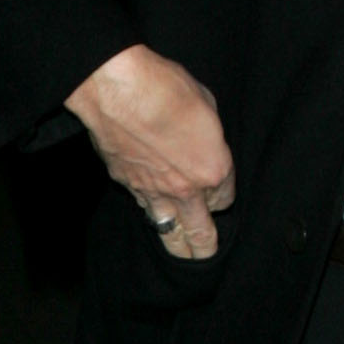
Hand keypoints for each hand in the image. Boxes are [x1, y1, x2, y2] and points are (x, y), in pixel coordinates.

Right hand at [64, 43, 235, 257]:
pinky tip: (150, 212)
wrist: (118, 90)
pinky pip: (143, 207)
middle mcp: (185, 189)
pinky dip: (148, 212)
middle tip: (206, 255)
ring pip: (168, 232)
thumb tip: (203, 140)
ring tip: (180, 256)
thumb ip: (209, 135)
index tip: (218, 192)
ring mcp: (153, 191)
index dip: (222, 195)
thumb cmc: (165, 88)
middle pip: (200, 231)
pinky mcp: (126, 185)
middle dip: (205, 246)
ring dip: (176, 245)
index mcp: (213, 169)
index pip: (225, 198)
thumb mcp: (206, 103)